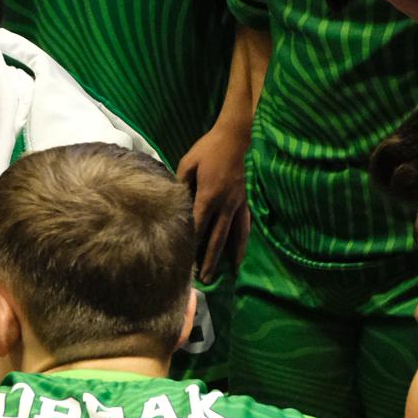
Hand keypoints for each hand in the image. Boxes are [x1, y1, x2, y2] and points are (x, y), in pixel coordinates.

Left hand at [177, 118, 249, 282]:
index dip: (191, 244)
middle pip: (216, 238)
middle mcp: (225, 205)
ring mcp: (237, 205)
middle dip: (209, 260)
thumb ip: (180, 184)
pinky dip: (243, 242)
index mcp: (209, 196)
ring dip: (227, 256)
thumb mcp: (188, 163)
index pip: (198, 226)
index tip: (184, 261)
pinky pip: (245, 226)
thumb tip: (173, 202)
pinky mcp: (245, 202)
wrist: (237, 137)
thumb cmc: (209, 148)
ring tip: (223, 274)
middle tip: (203, 280)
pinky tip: (240, 255)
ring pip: (233, 236)